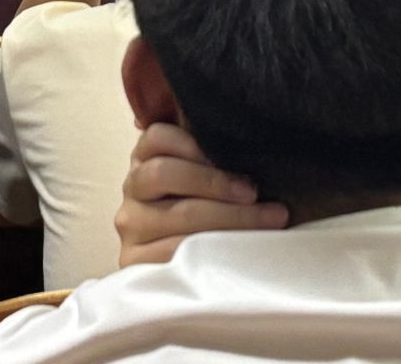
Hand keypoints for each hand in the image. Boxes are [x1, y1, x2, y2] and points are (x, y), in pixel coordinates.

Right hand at [115, 121, 286, 266]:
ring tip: (270, 219)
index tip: (232, 153)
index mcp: (147, 159)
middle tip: (254, 191)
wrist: (191, 269)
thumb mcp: (209, 176)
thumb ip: (217, 153)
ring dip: (229, 217)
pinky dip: (212, 251)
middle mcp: (133, 188)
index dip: (192, 142)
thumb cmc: (212, 210)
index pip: (157, 137)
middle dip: (215, 182)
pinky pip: (172, 253)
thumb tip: (250, 130)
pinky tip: (241, 250)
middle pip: (164, 173)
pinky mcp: (133, 262)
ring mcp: (131, 225)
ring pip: (177, 215)